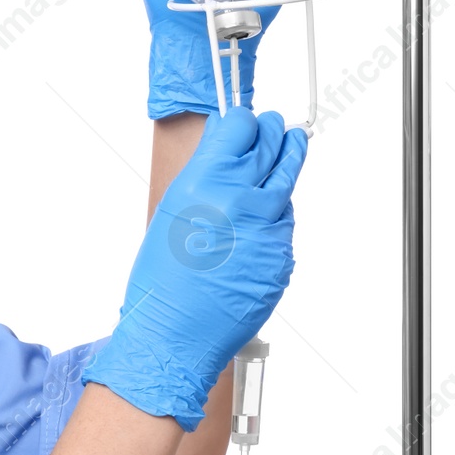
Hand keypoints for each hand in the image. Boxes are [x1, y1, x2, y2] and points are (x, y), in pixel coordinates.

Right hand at [82, 106, 307, 430]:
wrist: (174, 333)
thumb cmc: (162, 279)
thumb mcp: (173, 209)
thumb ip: (204, 172)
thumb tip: (222, 142)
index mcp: (205, 181)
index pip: (241, 126)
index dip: (245, 120)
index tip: (247, 120)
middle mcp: (240, 198)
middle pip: (272, 144)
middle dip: (272, 132)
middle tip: (275, 127)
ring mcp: (267, 227)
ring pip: (288, 179)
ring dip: (289, 159)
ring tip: (293, 144)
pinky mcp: (282, 254)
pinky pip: (286, 221)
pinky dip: (278, 213)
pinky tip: (263, 217)